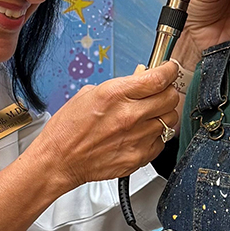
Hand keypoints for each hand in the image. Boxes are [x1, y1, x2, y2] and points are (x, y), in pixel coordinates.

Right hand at [29, 62, 180, 190]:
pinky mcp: (139, 157)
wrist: (59, 161)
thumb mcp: (89, 94)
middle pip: (171, 98)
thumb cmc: (68, 129)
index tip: (169, 69)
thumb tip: (141, 77)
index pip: (159, 78)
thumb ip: (121, 85)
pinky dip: (156, 135)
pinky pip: (161, 142)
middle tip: (160, 91)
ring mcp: (137, 138)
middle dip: (168, 91)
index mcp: (116, 95)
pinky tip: (141, 133)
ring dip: (163, 114)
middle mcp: (130, 116)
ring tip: (149, 114)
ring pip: (170, 120)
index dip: (169, 70)